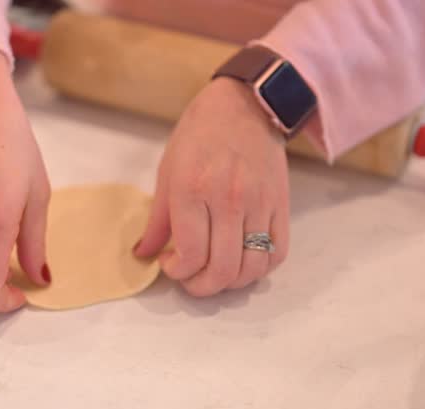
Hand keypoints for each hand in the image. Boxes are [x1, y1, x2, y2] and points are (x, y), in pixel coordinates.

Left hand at [134, 77, 289, 296]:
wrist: (245, 106)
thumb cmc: (199, 136)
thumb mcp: (168, 172)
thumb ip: (157, 220)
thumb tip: (143, 254)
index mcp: (194, 190)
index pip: (191, 254)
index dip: (177, 272)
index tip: (169, 264)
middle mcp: (229, 200)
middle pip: (221, 270)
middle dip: (200, 286)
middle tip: (190, 279)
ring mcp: (260, 203)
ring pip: (251, 269)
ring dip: (230, 284)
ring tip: (214, 273)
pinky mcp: (281, 205)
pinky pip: (277, 253)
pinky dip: (259, 270)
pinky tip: (240, 262)